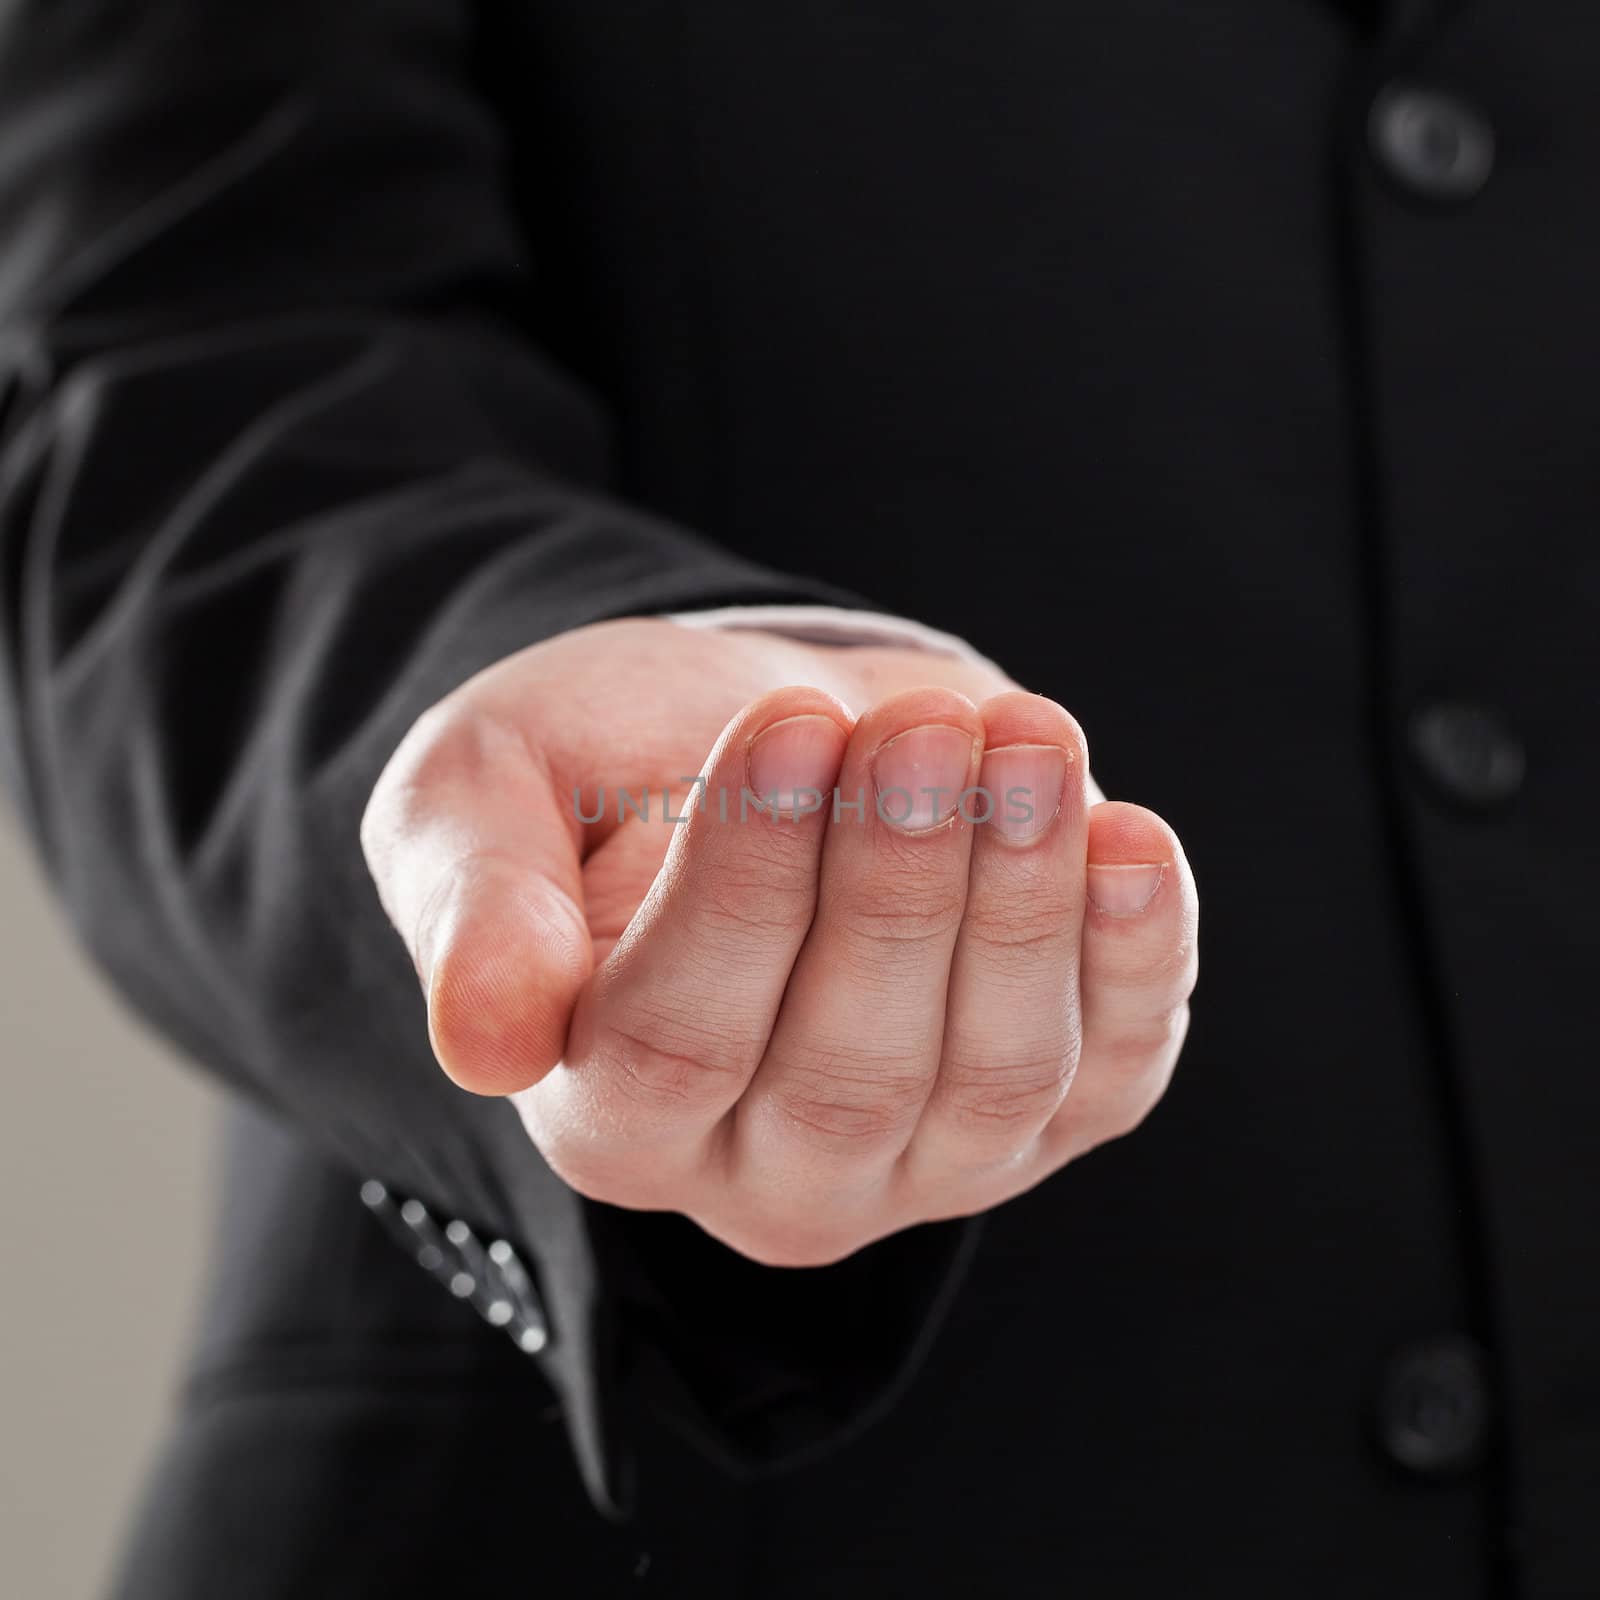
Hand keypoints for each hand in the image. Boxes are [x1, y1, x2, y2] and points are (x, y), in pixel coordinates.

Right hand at [361, 618, 1197, 1264]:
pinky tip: (1127, 837)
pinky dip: (1138, 957)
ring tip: (1025, 745)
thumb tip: (484, 1043)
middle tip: (923, 730)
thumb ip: (473, 906)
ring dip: (1022, 900)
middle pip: (847, 1073)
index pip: (674, 1043)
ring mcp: (923, 1162)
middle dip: (897, 886)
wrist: (779, 744)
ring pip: (992, 1075)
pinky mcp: (1050, 1115)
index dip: (740, 887)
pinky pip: (1115, 1068)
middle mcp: (768, 1174)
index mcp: (610, 1114)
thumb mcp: (489, 792)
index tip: (785, 726)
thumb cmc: (615, 767)